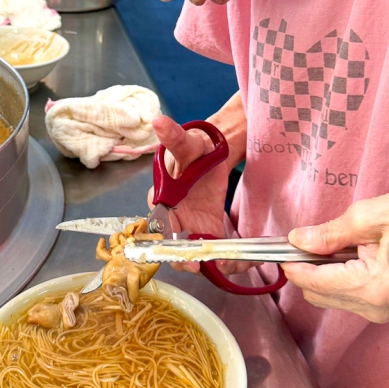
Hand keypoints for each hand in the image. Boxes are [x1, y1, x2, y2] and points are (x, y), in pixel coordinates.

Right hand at [149, 114, 248, 275]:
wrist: (211, 156)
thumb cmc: (195, 150)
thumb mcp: (187, 143)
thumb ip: (174, 137)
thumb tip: (159, 121)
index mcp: (160, 198)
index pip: (158, 222)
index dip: (166, 237)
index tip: (177, 245)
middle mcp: (171, 217)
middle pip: (170, 245)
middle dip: (182, 258)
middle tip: (196, 265)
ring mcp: (188, 225)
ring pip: (188, 251)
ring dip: (200, 261)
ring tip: (220, 264)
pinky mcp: (206, 229)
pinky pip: (208, 248)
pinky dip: (218, 258)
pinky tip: (230, 262)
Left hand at [281, 185, 388, 322]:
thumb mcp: (370, 214)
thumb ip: (330, 232)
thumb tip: (299, 240)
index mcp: (373, 286)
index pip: (315, 283)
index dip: (293, 264)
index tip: (281, 247)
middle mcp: (376, 306)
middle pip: (317, 294)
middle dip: (307, 268)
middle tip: (309, 238)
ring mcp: (380, 309)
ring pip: (328, 296)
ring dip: (322, 272)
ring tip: (338, 243)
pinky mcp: (382, 304)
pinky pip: (344, 294)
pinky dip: (337, 276)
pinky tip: (350, 254)